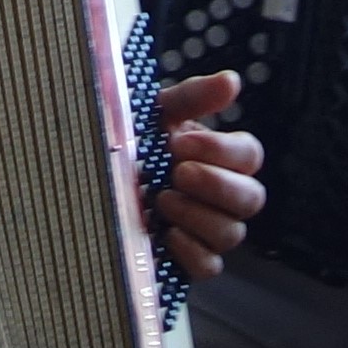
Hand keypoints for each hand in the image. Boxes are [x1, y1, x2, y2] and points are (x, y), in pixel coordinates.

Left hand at [147, 71, 263, 280]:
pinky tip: (167, 234)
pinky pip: (210, 266)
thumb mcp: (157, 113)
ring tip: (163, 200)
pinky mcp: (189, 259)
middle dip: (215, 184)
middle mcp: (224, 196)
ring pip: (231, 233)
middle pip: (251, 198)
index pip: (249, 155)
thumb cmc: (133, 141)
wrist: (96, 175)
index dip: (221, 150)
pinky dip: (192, 252)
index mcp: (221, 157)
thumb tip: (232, 81)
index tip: (180, 142)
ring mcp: (209, 230)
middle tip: (177, 172)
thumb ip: (194, 97)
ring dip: (198, 215)